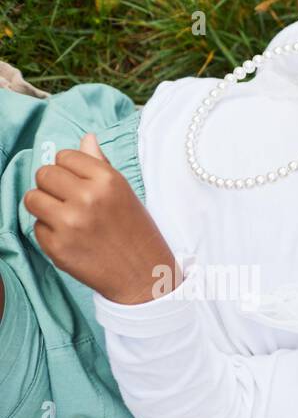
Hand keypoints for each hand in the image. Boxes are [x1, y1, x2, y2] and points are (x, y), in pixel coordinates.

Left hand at [23, 134, 179, 305]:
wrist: (146, 279)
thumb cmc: (137, 234)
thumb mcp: (125, 195)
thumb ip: (100, 166)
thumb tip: (86, 138)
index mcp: (108, 181)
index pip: (64, 157)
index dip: (69, 171)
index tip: (80, 186)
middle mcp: (88, 198)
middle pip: (44, 174)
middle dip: (53, 187)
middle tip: (71, 204)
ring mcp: (70, 223)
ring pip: (32, 198)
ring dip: (45, 208)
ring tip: (66, 220)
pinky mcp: (57, 247)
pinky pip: (36, 227)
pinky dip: (50, 234)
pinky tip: (72, 241)